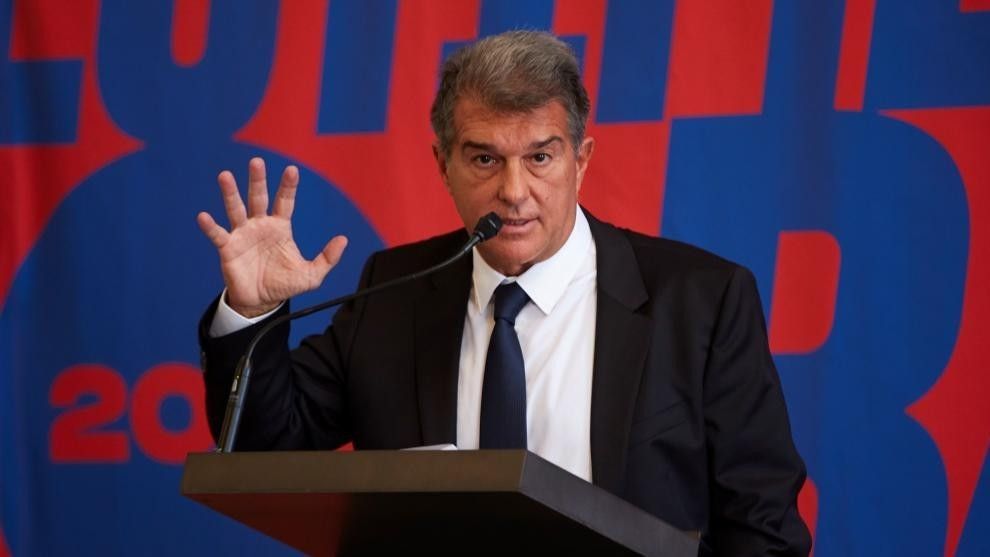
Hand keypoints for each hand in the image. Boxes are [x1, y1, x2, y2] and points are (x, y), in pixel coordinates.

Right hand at [197, 157, 347, 316]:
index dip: (288, 186)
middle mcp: (260, 225)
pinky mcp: (227, 248)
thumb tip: (343, 239)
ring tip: (225, 175)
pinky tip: (204, 216)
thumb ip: (327, 258)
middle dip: (257, 180)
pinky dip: (210, 226)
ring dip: (230, 193)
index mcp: (280, 227)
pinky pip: (218, 235)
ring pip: (235, 209)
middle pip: (258, 198)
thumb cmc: (284, 284)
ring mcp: (242, 234)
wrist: (261, 302)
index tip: (292, 169)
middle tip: (257, 161)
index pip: (285, 201)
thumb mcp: (311, 275)